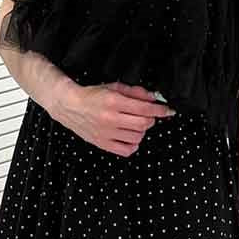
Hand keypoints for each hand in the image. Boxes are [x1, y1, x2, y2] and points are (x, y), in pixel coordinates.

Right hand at [57, 81, 175, 156]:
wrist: (70, 106)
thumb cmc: (92, 95)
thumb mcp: (114, 87)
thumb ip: (136, 92)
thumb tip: (153, 97)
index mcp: (114, 102)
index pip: (145, 108)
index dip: (160, 110)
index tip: (167, 110)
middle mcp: (110, 118)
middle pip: (143, 124)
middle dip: (152, 119)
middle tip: (149, 115)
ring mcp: (106, 133)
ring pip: (137, 137)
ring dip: (142, 131)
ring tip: (135, 124)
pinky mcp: (102, 144)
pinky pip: (126, 150)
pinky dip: (133, 144)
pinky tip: (130, 136)